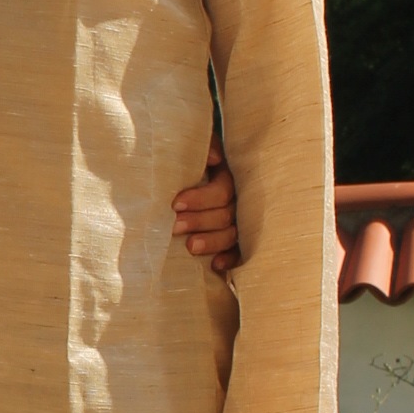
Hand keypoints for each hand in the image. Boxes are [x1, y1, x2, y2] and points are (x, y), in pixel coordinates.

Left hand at [174, 141, 240, 275]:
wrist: (179, 169)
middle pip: (226, 214)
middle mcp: (236, 199)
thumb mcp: (193, 147)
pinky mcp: (232, 240)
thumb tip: (215, 158)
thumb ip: (204, 146)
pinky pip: (239, 252)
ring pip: (232, 234)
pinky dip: (230, 259)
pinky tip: (216, 266)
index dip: (201, 198)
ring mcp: (236, 220)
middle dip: (200, 221)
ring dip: (212, 242)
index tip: (175, 203)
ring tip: (190, 247)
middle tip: (174, 226)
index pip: (222, 191)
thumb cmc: (182, 156)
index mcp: (227, 176)